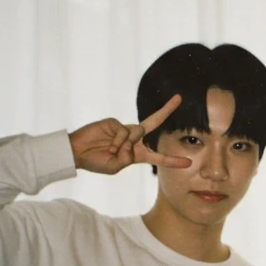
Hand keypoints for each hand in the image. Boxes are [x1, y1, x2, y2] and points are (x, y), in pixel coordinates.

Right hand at [69, 95, 191, 174]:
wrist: (77, 153)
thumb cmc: (96, 162)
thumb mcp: (114, 166)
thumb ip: (127, 157)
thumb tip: (132, 141)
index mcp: (136, 154)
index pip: (158, 157)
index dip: (172, 160)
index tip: (188, 162)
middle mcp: (133, 140)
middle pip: (154, 123)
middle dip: (166, 110)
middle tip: (178, 98)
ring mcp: (124, 130)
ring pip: (138, 132)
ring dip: (126, 144)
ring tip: (111, 150)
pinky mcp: (115, 123)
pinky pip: (125, 131)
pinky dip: (118, 141)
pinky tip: (108, 145)